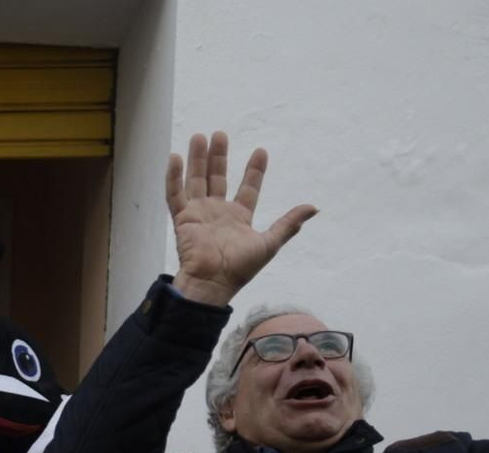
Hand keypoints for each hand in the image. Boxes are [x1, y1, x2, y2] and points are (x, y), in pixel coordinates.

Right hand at [166, 131, 316, 307]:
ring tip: (200, 137)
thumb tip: (314, 207)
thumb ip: (288, 224)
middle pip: (217, 178)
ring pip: (196, 180)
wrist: (212, 282)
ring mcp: (198, 214)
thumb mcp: (269, 243)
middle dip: (219, 157)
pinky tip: (176, 157)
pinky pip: (175, 194)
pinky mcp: (182, 219)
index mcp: (238, 218)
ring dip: (198, 159)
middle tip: (220, 134)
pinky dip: (174, 176)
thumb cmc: (240, 268)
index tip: (261, 151)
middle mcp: (217, 212)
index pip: (248, 189)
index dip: (254, 171)